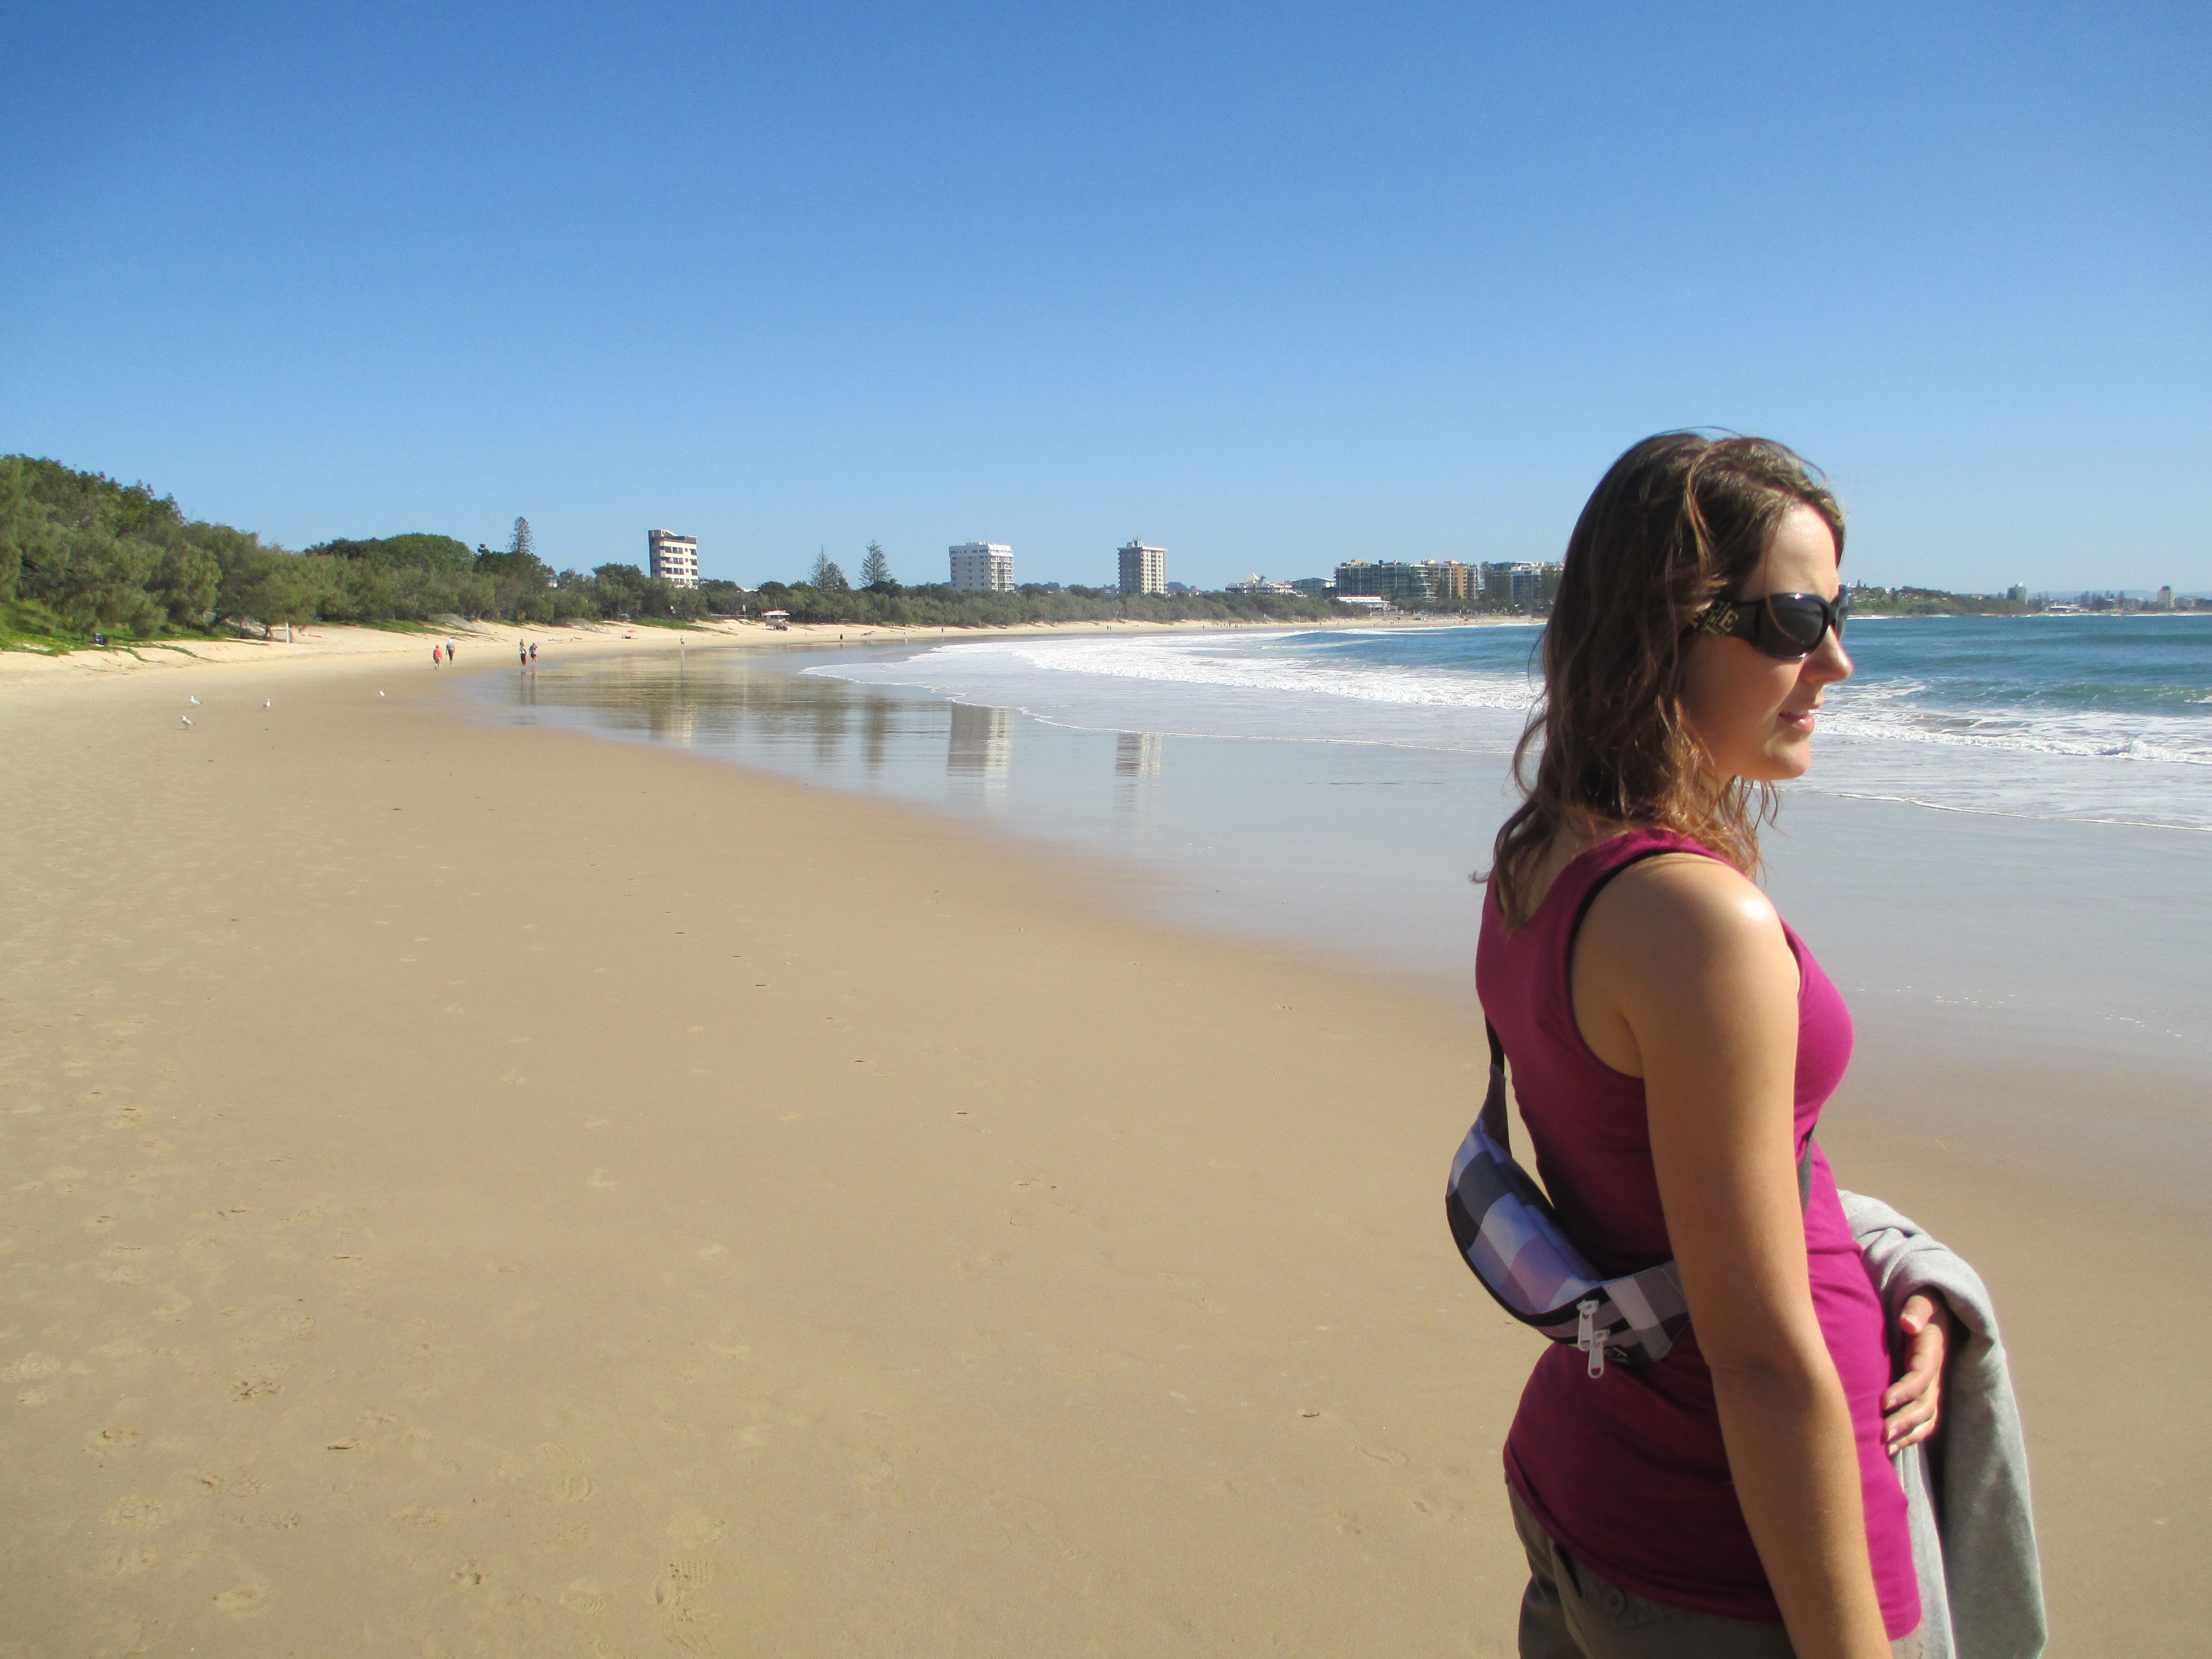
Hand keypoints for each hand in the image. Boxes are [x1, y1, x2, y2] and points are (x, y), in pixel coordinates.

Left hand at [1881, 1293, 1950, 1453]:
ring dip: (1907, 1434)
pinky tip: (1890, 1448)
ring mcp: (1932, 1387)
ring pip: (1926, 1418)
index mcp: (1932, 1353)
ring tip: (1885, 1447)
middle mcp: (1935, 1375)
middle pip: (1925, 1404)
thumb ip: (1917, 1309)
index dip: (1905, 1391)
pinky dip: (1910, 1436)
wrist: (1936, 1311)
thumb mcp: (1924, 1300)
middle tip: (1882, 1434)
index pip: (1922, 1377)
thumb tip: (1908, 1323)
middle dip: (1905, 1421)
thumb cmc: (1922, 1304)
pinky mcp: (1925, 1394)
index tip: (1884, 1401)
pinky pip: (1923, 1421)